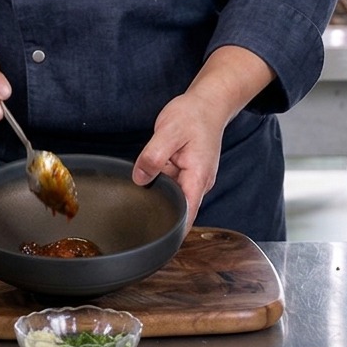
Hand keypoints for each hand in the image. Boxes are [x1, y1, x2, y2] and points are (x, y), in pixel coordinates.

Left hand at [132, 91, 224, 234]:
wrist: (208, 103)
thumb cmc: (193, 115)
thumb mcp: (167, 132)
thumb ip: (152, 156)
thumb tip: (140, 179)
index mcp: (197, 178)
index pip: (187, 214)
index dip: (173, 231)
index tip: (158, 243)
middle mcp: (198, 182)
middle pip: (176, 206)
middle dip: (159, 204)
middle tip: (138, 200)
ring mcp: (193, 178)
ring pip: (170, 192)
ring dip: (158, 184)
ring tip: (151, 168)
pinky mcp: (187, 172)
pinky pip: (170, 181)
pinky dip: (160, 175)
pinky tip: (156, 162)